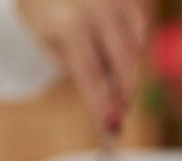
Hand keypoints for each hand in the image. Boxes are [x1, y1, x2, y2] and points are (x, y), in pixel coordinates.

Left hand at [16, 0, 148, 130]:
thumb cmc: (41, 8)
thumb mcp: (46, 41)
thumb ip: (76, 66)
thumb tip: (109, 94)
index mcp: (69, 26)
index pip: (92, 77)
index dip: (102, 105)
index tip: (109, 127)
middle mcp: (97, 12)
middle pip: (121, 66)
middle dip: (122, 94)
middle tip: (120, 114)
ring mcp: (116, 1)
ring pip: (134, 49)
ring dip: (128, 72)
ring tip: (118, 88)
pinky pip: (140, 30)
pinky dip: (133, 47)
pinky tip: (120, 57)